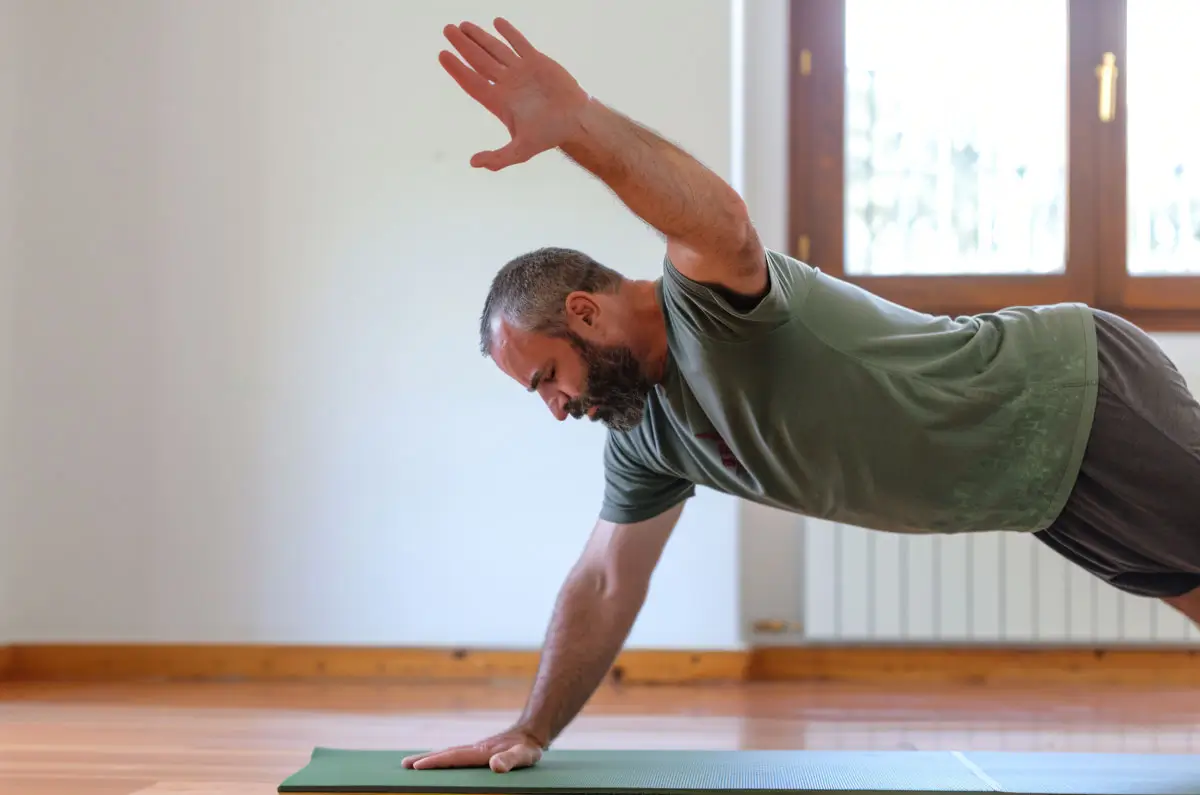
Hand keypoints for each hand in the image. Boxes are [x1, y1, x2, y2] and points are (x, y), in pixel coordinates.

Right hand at [401, 726, 544, 772]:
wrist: (531, 734)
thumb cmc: (528, 748)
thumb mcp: (524, 756)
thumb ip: (511, 760)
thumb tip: (495, 765)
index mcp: (481, 752)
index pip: (454, 757)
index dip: (436, 762)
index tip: (417, 766)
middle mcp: (474, 749)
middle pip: (446, 754)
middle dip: (425, 759)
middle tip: (404, 765)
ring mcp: (475, 750)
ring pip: (449, 754)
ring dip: (431, 759)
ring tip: (411, 764)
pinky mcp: (477, 752)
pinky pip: (455, 756)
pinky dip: (442, 759)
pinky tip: (438, 764)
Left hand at [439, 18, 589, 170]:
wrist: (576, 121)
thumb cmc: (549, 136)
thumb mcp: (522, 151)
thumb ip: (498, 158)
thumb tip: (473, 163)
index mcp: (499, 101)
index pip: (472, 82)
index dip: (457, 69)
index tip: (442, 54)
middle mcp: (507, 84)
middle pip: (479, 61)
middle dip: (463, 45)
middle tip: (447, 29)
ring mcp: (520, 72)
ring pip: (495, 50)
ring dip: (479, 37)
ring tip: (463, 25)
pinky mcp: (537, 62)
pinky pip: (520, 44)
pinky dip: (509, 33)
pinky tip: (497, 22)